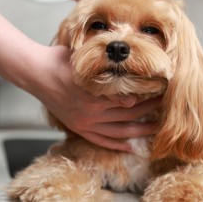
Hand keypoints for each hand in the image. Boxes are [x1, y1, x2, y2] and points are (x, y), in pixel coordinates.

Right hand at [26, 45, 158, 151]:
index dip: (148, 95)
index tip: (161, 90)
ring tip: (156, 128)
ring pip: (119, 130)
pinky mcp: (79, 127)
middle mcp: (93, 110)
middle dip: (150, 110)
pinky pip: (101, 140)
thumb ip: (106, 65)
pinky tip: (130, 147)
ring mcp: (85, 122)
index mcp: (96, 92)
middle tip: (166, 106)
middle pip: (129, 113)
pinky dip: (116, 145)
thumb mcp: (86, 56)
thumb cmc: (61, 60)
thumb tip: (127, 67)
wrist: (36, 72)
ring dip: (139, 130)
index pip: (130, 97)